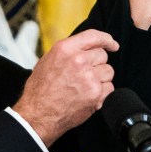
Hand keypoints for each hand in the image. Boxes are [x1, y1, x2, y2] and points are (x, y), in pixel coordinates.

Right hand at [13, 29, 118, 144]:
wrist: (38, 114)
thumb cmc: (40, 90)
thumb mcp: (48, 61)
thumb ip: (68, 52)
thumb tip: (86, 48)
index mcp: (65, 49)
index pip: (94, 36)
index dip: (107, 40)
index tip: (112, 45)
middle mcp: (78, 61)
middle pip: (102, 55)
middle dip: (97, 64)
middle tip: (84, 75)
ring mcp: (89, 77)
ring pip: (108, 71)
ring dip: (100, 79)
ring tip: (83, 87)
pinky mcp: (96, 94)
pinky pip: (110, 88)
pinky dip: (102, 93)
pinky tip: (87, 96)